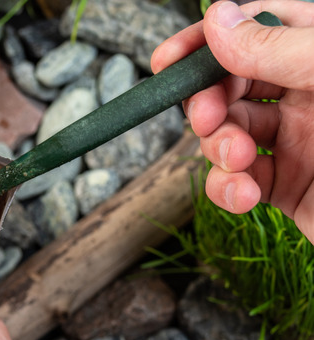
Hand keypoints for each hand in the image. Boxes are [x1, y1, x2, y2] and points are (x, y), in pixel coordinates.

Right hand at [151, 0, 313, 240]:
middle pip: (230, 83)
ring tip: (239, 160)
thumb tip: (218, 17)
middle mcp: (309, 92)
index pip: (256, 27)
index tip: (168, 60)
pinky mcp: (289, 188)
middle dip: (208, 100)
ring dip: (218, 146)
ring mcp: (298, 141)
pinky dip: (227, 188)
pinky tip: (243, 194)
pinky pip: (237, 180)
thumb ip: (277, 47)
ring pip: (227, 132)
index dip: (207, 41)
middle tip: (210, 118)